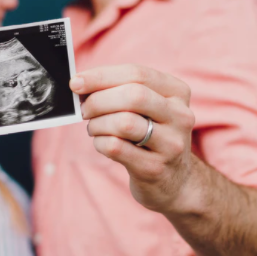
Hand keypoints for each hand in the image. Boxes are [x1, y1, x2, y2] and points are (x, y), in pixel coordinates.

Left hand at [70, 65, 197, 213]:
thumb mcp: (147, 108)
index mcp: (178, 93)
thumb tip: (80, 83)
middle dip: (98, 100)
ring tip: (94, 128)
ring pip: (124, 122)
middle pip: (133, 96)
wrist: (174, 181)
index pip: (137, 74)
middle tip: (84, 110)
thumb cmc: (150, 135)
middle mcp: (180, 116)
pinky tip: (101, 143)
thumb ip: (120, 90)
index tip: (76, 82)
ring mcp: (171, 144)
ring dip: (98, 124)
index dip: (101, 76)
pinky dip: (100, 142)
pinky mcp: (155, 168)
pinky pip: (116, 147)